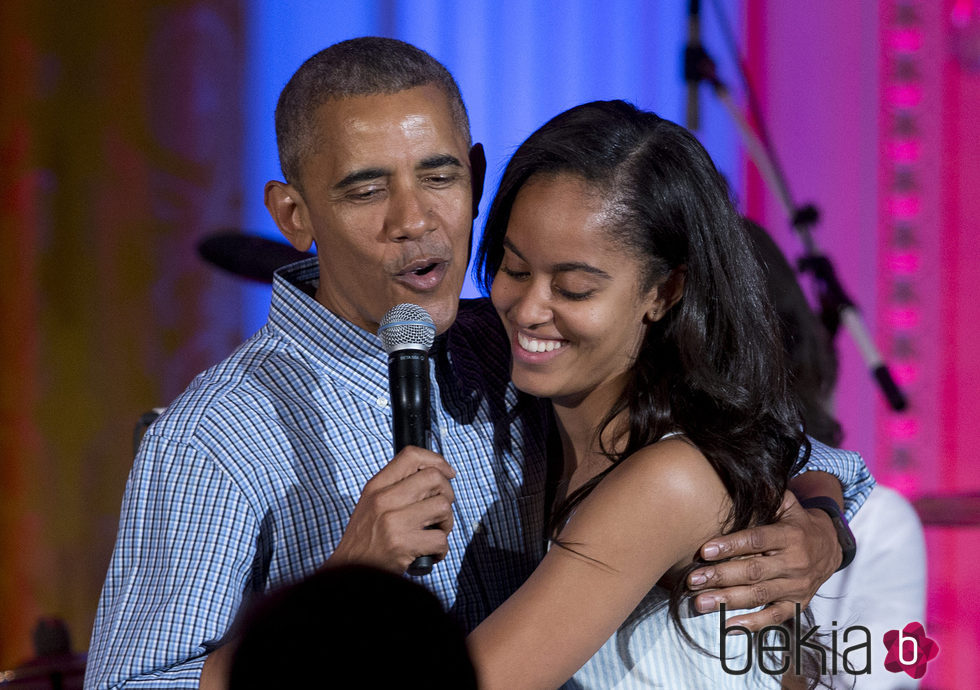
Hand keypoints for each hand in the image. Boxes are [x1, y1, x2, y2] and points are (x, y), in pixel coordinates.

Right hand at [328, 446, 455, 573]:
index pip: (411, 455)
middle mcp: (383, 500)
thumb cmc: (365, 539)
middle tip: (440, 511)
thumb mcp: (371, 504)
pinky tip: (430, 554)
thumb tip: (435, 475)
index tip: (447, 472)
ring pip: (443, 507)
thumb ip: (396, 487)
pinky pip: (440, 539)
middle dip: (448, 494)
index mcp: (376, 486)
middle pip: (434, 478)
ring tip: (435, 532)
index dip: (436, 460)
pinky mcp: (402, 545)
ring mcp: (393, 522)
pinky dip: (441, 550)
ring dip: (447, 523)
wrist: (348, 572)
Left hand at [686, 490, 840, 629]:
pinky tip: (728, 625)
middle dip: (720, 576)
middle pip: (753, 571)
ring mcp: (797, 586)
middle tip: (693, 580)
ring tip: (700, 602)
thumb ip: (768, 494)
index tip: (704, 550)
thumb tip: (744, 471)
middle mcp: (795, 562)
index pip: (757, 540)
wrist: (831, 547)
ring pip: (760, 595)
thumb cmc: (796, 522)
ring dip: (728, 601)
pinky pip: (775, 617)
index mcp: (790, 535)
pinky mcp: (797, 604)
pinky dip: (752, 623)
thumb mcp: (787, 504)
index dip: (730, 545)